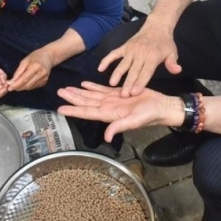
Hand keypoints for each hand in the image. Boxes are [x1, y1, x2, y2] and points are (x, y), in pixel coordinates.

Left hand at [8, 48, 54, 91]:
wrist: (48, 56)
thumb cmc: (35, 57)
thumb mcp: (24, 61)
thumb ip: (18, 72)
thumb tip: (12, 81)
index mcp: (35, 67)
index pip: (24, 79)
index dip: (16, 85)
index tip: (9, 88)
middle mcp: (41, 73)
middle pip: (27, 85)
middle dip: (18, 87)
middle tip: (11, 88)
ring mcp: (44, 78)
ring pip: (30, 87)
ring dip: (22, 88)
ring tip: (17, 85)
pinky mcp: (45, 81)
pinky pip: (34, 86)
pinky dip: (28, 86)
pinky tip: (25, 83)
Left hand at [57, 82, 182, 142]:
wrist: (162, 107)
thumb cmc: (151, 115)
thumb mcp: (135, 121)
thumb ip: (119, 127)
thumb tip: (106, 136)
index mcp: (110, 114)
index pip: (87, 112)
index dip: (74, 111)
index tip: (60, 109)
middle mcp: (108, 108)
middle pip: (86, 103)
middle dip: (72, 98)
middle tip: (59, 93)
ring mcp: (112, 101)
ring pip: (91, 95)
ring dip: (79, 92)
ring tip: (66, 88)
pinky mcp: (118, 94)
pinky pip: (102, 89)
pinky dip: (92, 86)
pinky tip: (84, 84)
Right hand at [98, 21, 181, 96]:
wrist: (157, 26)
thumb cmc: (165, 42)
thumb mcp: (172, 52)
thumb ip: (172, 62)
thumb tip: (177, 70)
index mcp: (152, 57)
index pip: (146, 72)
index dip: (140, 82)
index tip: (134, 93)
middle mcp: (140, 53)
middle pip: (133, 71)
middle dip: (128, 83)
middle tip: (123, 95)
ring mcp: (131, 50)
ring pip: (123, 64)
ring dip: (116, 74)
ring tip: (111, 84)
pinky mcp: (124, 47)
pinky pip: (114, 54)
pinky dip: (106, 60)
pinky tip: (100, 68)